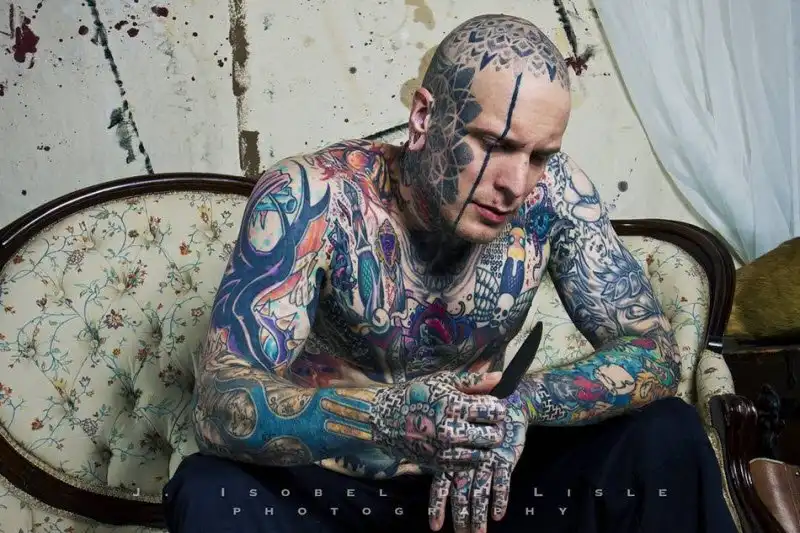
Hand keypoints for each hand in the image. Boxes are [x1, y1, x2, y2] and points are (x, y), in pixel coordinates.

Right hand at [369, 371, 506, 470]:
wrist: (385, 418)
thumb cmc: (416, 394)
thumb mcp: (442, 381)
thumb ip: (472, 381)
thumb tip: (499, 376)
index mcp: (454, 406)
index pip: (494, 411)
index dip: (497, 407)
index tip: (491, 406)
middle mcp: (451, 430)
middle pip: (494, 435)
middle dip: (496, 427)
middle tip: (488, 422)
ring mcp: (445, 450)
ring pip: (483, 453)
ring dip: (484, 444)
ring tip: (476, 434)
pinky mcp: (439, 464)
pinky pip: (467, 465)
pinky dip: (470, 456)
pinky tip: (464, 444)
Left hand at [428, 401, 527, 532]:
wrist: (505, 403)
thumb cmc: (476, 416)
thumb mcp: (456, 429)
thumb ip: (446, 448)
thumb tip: (427, 462)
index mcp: (453, 454)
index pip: (442, 483)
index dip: (438, 505)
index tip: (435, 527)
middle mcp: (468, 459)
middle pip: (462, 493)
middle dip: (461, 517)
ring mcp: (487, 459)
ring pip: (481, 492)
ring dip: (480, 515)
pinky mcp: (505, 458)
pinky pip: (502, 482)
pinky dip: (500, 499)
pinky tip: (498, 515)